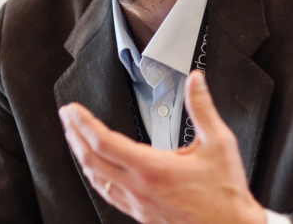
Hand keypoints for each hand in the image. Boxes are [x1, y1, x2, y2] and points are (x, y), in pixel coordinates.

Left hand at [58, 70, 265, 223]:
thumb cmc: (225, 193)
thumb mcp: (219, 144)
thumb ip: (202, 108)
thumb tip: (195, 81)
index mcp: (153, 168)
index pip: (104, 143)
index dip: (83, 123)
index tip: (72, 109)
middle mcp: (139, 188)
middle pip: (91, 160)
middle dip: (74, 135)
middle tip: (67, 117)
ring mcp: (138, 204)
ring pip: (96, 179)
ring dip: (81, 155)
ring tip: (75, 137)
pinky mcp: (141, 214)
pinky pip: (108, 194)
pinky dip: (95, 176)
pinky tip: (95, 169)